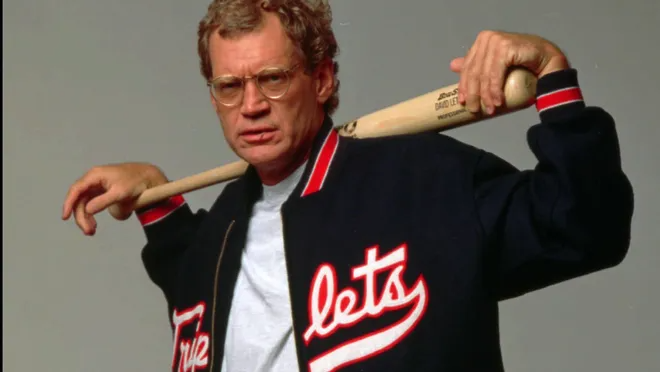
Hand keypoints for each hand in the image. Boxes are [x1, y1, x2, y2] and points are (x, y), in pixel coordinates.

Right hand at [62, 162, 167, 234]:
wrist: (148, 178)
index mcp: (95, 176)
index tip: (65, 217)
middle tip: (88, 231)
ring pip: (85, 204)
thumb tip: (87, 210)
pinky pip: (92, 204)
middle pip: (79, 199)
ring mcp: (97, 186)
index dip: (68, 203)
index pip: (76, 190)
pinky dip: (92, 215)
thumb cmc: (135, 182)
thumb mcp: (120, 193)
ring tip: (91, 231)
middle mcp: (93, 180)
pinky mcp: (102, 192)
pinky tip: (94, 225)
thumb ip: (103, 201)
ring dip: (86, 218)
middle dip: (81, 216)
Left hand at [450, 30, 569, 114]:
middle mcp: (487, 38)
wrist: (549, 63)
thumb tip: (452, 65)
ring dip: (486, 96)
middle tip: (475, 111)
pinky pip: (495, 74)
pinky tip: (498, 102)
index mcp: (482, 41)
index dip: (463, 86)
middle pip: (474, 72)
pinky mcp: (506, 47)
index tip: (463, 103)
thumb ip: (476, 64)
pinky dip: (495, 90)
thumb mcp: (495, 67)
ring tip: (490, 110)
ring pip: (484, 75)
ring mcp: (496, 41)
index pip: (468, 67)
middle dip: (474, 94)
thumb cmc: (524, 66)